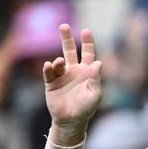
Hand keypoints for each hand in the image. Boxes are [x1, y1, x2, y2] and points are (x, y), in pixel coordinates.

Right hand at [43, 25, 102, 143]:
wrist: (70, 122)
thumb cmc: (85, 109)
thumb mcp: (95, 95)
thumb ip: (96, 79)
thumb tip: (98, 63)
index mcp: (86, 72)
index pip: (87, 53)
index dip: (87, 42)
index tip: (85, 31)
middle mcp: (73, 71)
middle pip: (69, 50)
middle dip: (66, 38)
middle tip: (64, 26)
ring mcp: (62, 76)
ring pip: (58, 61)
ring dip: (58, 60)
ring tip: (59, 63)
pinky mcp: (51, 83)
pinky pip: (49, 72)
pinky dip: (48, 68)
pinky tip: (49, 66)